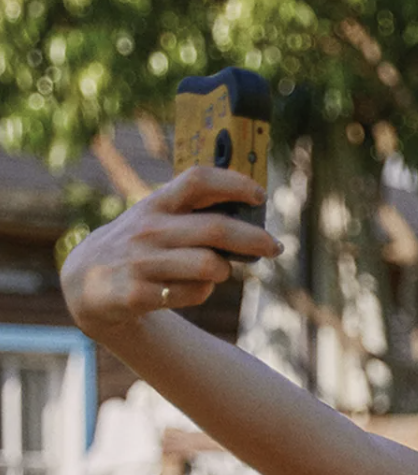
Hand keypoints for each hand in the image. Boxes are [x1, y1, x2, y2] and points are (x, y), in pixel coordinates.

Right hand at [60, 167, 279, 336]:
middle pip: (216, 229)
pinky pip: (194, 294)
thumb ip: (193, 212)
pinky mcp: (139, 294)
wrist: (86, 283)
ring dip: (224, 270)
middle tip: (275, 246)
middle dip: (255, 238)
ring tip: (220, 270)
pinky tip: (192, 288)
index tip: (260, 195)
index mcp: (156, 204)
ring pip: (210, 265)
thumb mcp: (154, 218)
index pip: (197, 180)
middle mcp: (149, 229)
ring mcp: (143, 262)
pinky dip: (203, 292)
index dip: (233, 183)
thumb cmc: (137, 247)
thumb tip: (248, 213)